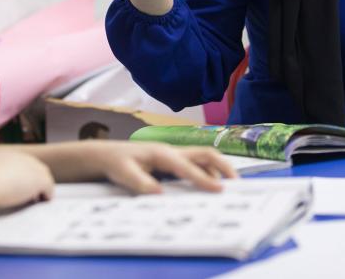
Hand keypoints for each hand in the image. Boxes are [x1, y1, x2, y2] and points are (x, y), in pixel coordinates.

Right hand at [0, 150, 54, 208]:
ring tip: (40, 199)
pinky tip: (44, 201)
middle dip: (34, 180)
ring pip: (43, 176)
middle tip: (34, 193)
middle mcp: (21, 158)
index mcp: (6, 156)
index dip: (21, 176)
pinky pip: (49, 188)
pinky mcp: (40, 179)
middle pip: (34, 168)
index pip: (19, 165)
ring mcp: (32, 167)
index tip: (20, 185)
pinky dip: (47, 195)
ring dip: (41, 187)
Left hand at [80, 140, 238, 193]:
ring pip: (203, 157)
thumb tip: (159, 193)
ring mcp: (174, 153)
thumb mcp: (124, 174)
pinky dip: (209, 171)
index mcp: (162, 154)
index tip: (220, 190)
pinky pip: (197, 162)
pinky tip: (212, 184)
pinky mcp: (174, 159)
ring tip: (230, 186)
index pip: (188, 167)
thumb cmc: (116, 163)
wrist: (107, 155)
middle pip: (205, 153)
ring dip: (218, 169)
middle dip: (223, 166)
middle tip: (237, 183)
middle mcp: (172, 151)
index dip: (204, 179)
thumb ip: (140, 183)